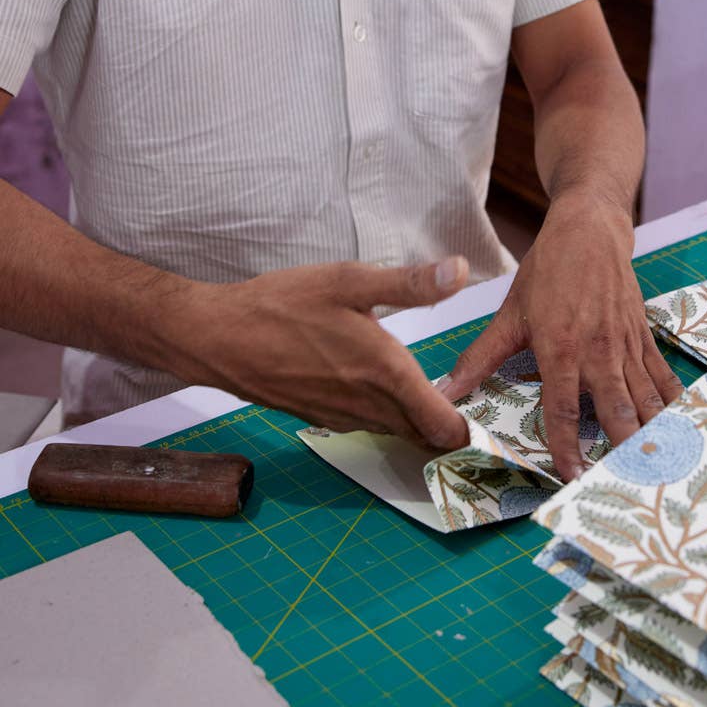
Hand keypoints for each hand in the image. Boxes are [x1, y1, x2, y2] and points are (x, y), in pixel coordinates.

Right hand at [170, 257, 470, 448]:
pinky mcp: (322, 419)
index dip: (470, 428)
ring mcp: (343, 418)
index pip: (445, 426)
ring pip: (396, 432)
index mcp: (387, 374)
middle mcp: (370, 406)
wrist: (219, 338)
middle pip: (424, 436)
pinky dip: (386, 416)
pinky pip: (368, 425)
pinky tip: (381, 386)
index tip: (487, 413)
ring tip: (431, 392)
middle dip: (449, 426)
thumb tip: (460, 270)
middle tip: (469, 400)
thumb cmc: (283, 305)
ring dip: (417, 421)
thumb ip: (408, 283)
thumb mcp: (348, 281)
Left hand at [438, 194, 681, 479]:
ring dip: (652, 435)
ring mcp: (625, 345)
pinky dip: (672, 404)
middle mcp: (598, 352)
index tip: (571, 478)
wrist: (590, 230)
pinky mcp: (643, 337)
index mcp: (561, 349)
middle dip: (622, 451)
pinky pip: (662, 377)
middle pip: (616, 412)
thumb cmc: (547, 271)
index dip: (566, 448)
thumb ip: (479, 359)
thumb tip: (444, 392)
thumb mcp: (510, 314)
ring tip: (659, 468)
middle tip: (626, 485)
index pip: (562, 410)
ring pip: (645, 399)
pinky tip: (680, 428)